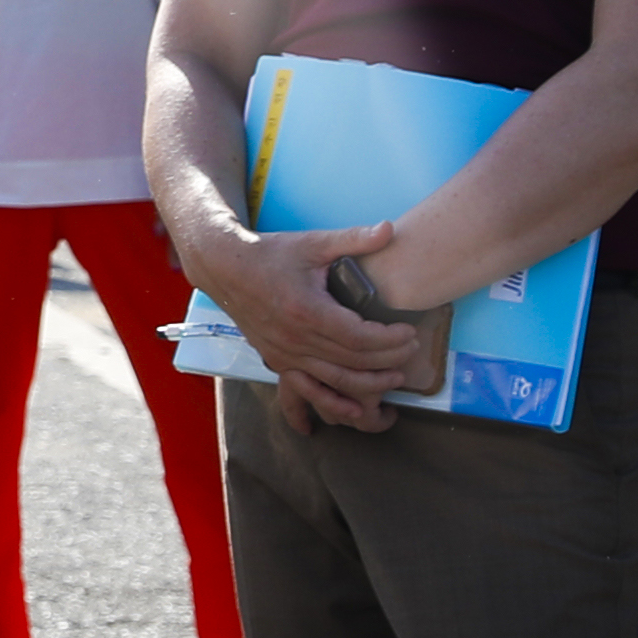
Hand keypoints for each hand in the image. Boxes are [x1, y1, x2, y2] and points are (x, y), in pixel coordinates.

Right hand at [174, 216, 421, 429]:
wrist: (224, 268)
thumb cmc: (271, 254)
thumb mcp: (312, 243)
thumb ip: (353, 240)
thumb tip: (390, 229)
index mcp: (307, 310)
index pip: (360, 337)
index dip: (390, 339)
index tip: (409, 331)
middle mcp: (295, 339)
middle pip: (354, 361)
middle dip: (389, 358)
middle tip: (413, 349)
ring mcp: (284, 354)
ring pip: (336, 380)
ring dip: (370, 383)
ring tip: (396, 376)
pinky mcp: (278, 361)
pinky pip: (311, 388)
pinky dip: (335, 401)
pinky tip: (357, 408)